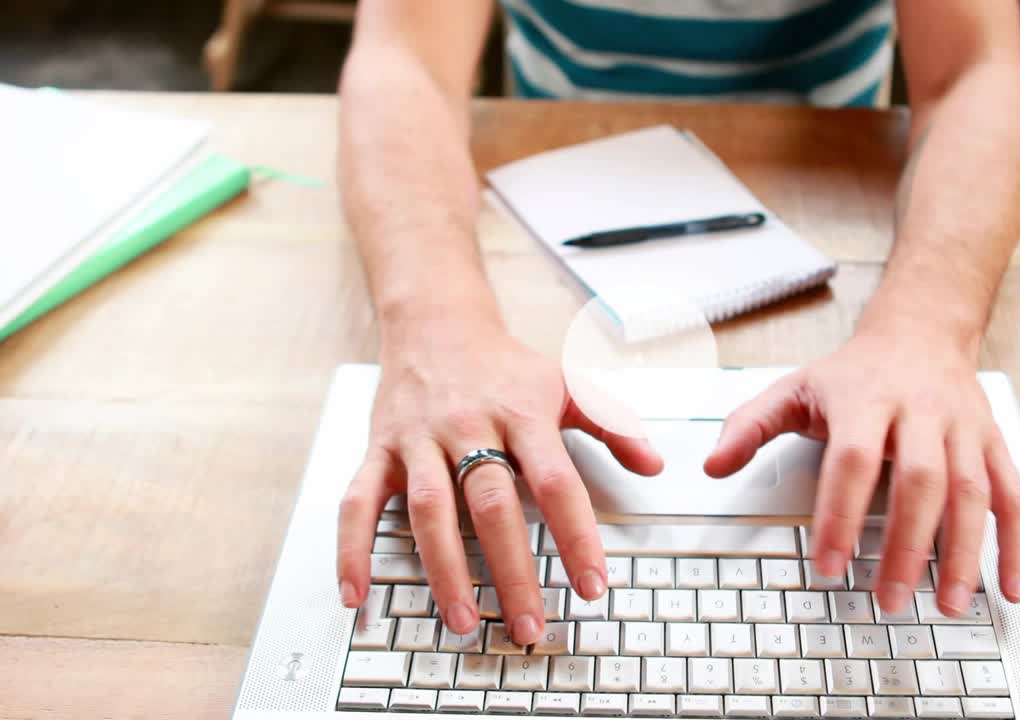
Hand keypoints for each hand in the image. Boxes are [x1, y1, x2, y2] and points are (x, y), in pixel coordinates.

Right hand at [336, 320, 662, 644]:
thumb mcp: (568, 384)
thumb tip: (654, 465)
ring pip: (428, 510)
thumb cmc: (506, 366)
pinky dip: (352, 549)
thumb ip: (613, 425)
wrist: (436, 322)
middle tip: (529, 626)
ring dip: (443, 570)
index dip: (576, 536)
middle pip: (491, 505)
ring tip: (462, 620)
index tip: (592, 585)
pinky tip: (358, 594)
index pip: (556, 482)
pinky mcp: (379, 449)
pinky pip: (358, 501)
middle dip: (511, 571)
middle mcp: (469, 426)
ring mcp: (419, 440)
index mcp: (522, 413)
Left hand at [704, 327, 1019, 616]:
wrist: (920, 330)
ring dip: (964, 553)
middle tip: (888, 599)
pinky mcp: (994, 443)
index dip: (840, 514)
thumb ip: (750, 426)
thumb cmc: (854, 372)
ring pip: (972, 493)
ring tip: (948, 604)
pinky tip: (1009, 588)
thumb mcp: (794, 388)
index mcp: (866, 399)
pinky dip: (1016, 545)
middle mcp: (921, 412)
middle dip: (907, 546)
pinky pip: (1013, 495)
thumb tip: (712, 464)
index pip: (852, 461)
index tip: (827, 564)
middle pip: (921, 482)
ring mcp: (965, 428)